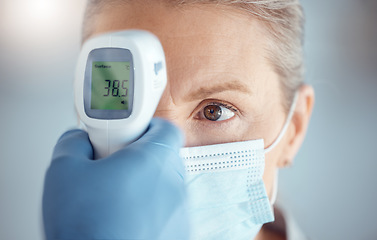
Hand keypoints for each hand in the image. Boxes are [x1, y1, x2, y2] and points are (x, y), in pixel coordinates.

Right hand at [43, 118, 188, 239]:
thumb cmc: (89, 225)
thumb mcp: (63, 170)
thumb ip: (73, 143)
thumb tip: (77, 140)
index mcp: (154, 157)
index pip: (165, 127)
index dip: (145, 126)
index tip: (128, 133)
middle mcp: (174, 182)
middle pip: (162, 157)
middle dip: (139, 158)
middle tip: (113, 166)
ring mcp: (178, 210)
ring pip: (163, 186)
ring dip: (143, 186)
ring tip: (113, 198)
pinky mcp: (177, 232)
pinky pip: (164, 211)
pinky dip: (148, 211)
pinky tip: (122, 219)